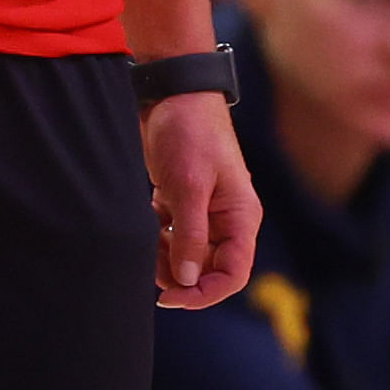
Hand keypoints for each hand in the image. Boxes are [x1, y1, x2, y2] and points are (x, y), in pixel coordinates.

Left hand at [145, 89, 256, 307]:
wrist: (173, 93)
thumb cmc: (190, 133)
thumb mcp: (189, 185)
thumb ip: (190, 234)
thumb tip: (186, 280)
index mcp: (240, 217)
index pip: (233, 275)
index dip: (204, 293)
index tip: (171, 297)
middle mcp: (227, 220)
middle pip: (207, 269)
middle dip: (179, 275)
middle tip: (151, 264)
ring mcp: (205, 212)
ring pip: (187, 256)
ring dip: (165, 258)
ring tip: (148, 239)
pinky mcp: (183, 202)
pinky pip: (173, 236)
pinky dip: (157, 238)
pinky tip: (149, 216)